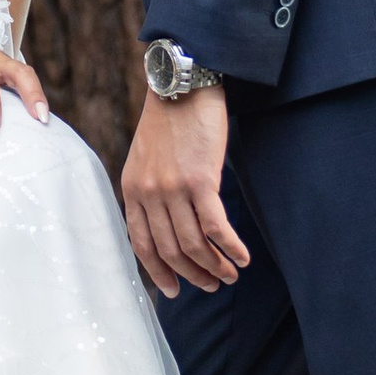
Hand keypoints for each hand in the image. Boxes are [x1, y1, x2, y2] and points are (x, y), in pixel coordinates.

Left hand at [122, 87, 248, 297]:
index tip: (175, 289)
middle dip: (194, 274)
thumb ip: (150, 189)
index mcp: (133, 189)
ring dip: (215, 266)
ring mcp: (174, 189)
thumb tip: (167, 225)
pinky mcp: (201, 181)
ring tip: (231, 274)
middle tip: (213, 285)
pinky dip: (230, 248)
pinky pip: (216, 228)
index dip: (159, 272)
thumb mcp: (146, 157)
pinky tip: (242, 257)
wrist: (184, 85)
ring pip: (194, 244)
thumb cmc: (171, 120)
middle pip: (171, 250)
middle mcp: (149, 193)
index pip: (142, 244)